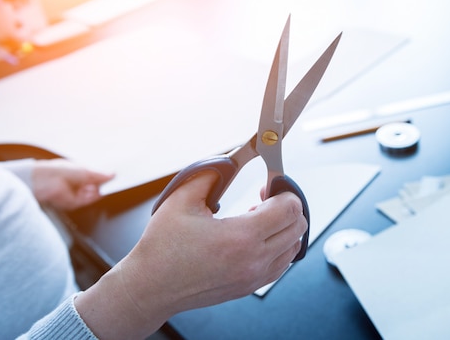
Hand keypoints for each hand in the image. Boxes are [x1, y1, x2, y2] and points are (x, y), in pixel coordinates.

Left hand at [31, 158, 114, 210]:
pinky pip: (88, 201)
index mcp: (77, 173)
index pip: (94, 176)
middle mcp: (76, 184)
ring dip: (98, 190)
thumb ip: (99, 174)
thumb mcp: (83, 170)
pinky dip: (93, 197)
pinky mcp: (73, 203)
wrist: (42, 182)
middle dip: (103, 183)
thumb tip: (112, 174)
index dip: (104, 176)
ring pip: (93, 194)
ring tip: (104, 185)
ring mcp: (75, 194)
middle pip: (95, 186)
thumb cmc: (56, 171)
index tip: (115, 174)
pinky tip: (98, 191)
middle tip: (114, 180)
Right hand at [75, 171, 307, 339]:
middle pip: (298, 226)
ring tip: (259, 217)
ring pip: (294, 246)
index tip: (269, 184)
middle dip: (287, 205)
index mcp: (240, 238)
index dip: (284, 190)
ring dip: (284, 227)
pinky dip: (279, 246)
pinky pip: (282, 264)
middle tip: (265, 197)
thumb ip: (208, 175)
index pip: (289, 209)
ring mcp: (254, 277)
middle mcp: (253, 260)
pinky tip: (257, 237)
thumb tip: (227, 162)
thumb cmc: (162, 249)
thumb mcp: (181, 200)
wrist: (151, 288)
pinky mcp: (249, 287)